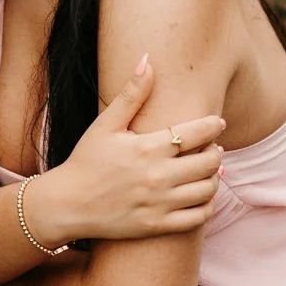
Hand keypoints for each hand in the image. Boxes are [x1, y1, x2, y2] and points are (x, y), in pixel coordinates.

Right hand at [52, 54, 225, 243]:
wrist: (67, 204)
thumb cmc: (86, 161)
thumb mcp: (105, 124)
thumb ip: (131, 94)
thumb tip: (148, 60)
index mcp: (149, 147)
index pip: (197, 133)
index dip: (213, 126)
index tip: (218, 123)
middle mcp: (158, 176)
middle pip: (208, 162)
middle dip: (216, 152)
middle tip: (214, 148)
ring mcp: (159, 203)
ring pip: (207, 190)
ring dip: (214, 178)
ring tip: (211, 170)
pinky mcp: (157, 226)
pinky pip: (197, 218)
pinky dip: (207, 206)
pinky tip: (202, 196)